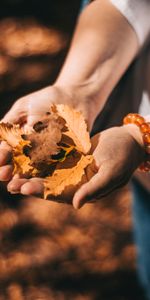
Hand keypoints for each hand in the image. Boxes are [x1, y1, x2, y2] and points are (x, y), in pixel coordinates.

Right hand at [0, 84, 92, 186]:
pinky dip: (45, 179)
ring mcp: (45, 159)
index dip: (1, 156)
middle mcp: (29, 152)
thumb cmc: (46, 101)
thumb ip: (12, 123)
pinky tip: (39, 183)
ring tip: (16, 184)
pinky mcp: (62, 161)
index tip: (1, 157)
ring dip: (23, 180)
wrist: (75, 99)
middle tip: (5, 173)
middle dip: (8, 171)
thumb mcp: (24, 108)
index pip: (5, 152)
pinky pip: (53, 172)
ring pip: (31, 173)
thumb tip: (3, 142)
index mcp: (17, 140)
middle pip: (15, 166)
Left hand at [6, 125, 144, 205]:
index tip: (24, 188)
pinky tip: (25, 158)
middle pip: (50, 185)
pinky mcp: (71, 158)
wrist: (129, 140)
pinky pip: (53, 159)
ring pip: (48, 173)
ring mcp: (73, 170)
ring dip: (31, 174)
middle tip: (11, 184)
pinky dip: (40, 160)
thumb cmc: (124, 156)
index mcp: (85, 190)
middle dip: (30, 185)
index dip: (42, 192)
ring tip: (12, 175)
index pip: (60, 194)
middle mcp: (76, 182)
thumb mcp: (111, 173)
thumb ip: (94, 189)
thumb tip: (76, 205)